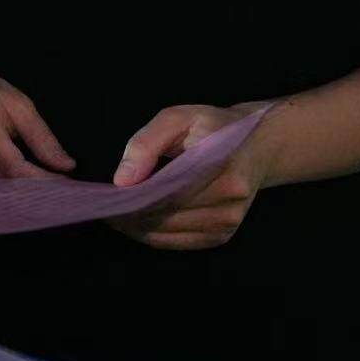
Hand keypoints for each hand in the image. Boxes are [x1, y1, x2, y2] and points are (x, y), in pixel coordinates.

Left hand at [107, 103, 280, 250]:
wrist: (256, 145)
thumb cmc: (211, 126)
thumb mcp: (178, 118)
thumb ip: (146, 143)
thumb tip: (122, 180)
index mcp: (222, 166)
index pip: (167, 193)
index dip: (132, 199)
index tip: (106, 198)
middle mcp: (230, 200)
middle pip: (167, 216)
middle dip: (131, 215)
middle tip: (103, 207)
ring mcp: (229, 221)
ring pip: (171, 234)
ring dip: (139, 228)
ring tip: (115, 214)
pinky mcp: (223, 234)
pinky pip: (181, 242)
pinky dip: (155, 235)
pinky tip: (137, 223)